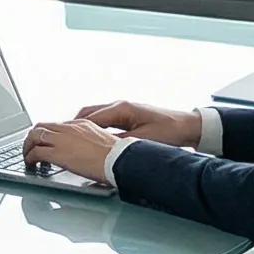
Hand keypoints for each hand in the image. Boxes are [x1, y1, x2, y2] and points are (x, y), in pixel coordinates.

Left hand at [25, 118, 119, 179]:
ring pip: (35, 137)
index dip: (47, 133)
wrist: (120, 159)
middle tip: (30, 146)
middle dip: (33, 137)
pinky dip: (30, 158)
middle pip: (41, 127)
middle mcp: (68, 129)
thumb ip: (88, 141)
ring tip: (27, 156)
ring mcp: (61, 140)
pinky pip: (36, 153)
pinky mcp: (57, 154)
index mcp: (80, 124)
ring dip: (28, 146)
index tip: (44, 141)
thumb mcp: (101, 140)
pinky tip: (31, 164)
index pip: (57, 125)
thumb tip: (84, 150)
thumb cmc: (117, 154)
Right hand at [72, 99, 202, 146]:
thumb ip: (119, 143)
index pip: (90, 118)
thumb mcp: (143, 140)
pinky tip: (93, 138)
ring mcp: (124, 109)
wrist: (191, 126)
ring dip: (84, 126)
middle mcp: (120, 105)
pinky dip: (95, 127)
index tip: (62, 137)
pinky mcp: (129, 115)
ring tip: (74, 140)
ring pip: (95, 116)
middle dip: (74, 126)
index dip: (74, 128)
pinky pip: (105, 119)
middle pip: (88, 113)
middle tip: (62, 139)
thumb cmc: (170, 131)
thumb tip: (100, 147)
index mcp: (121, 109)